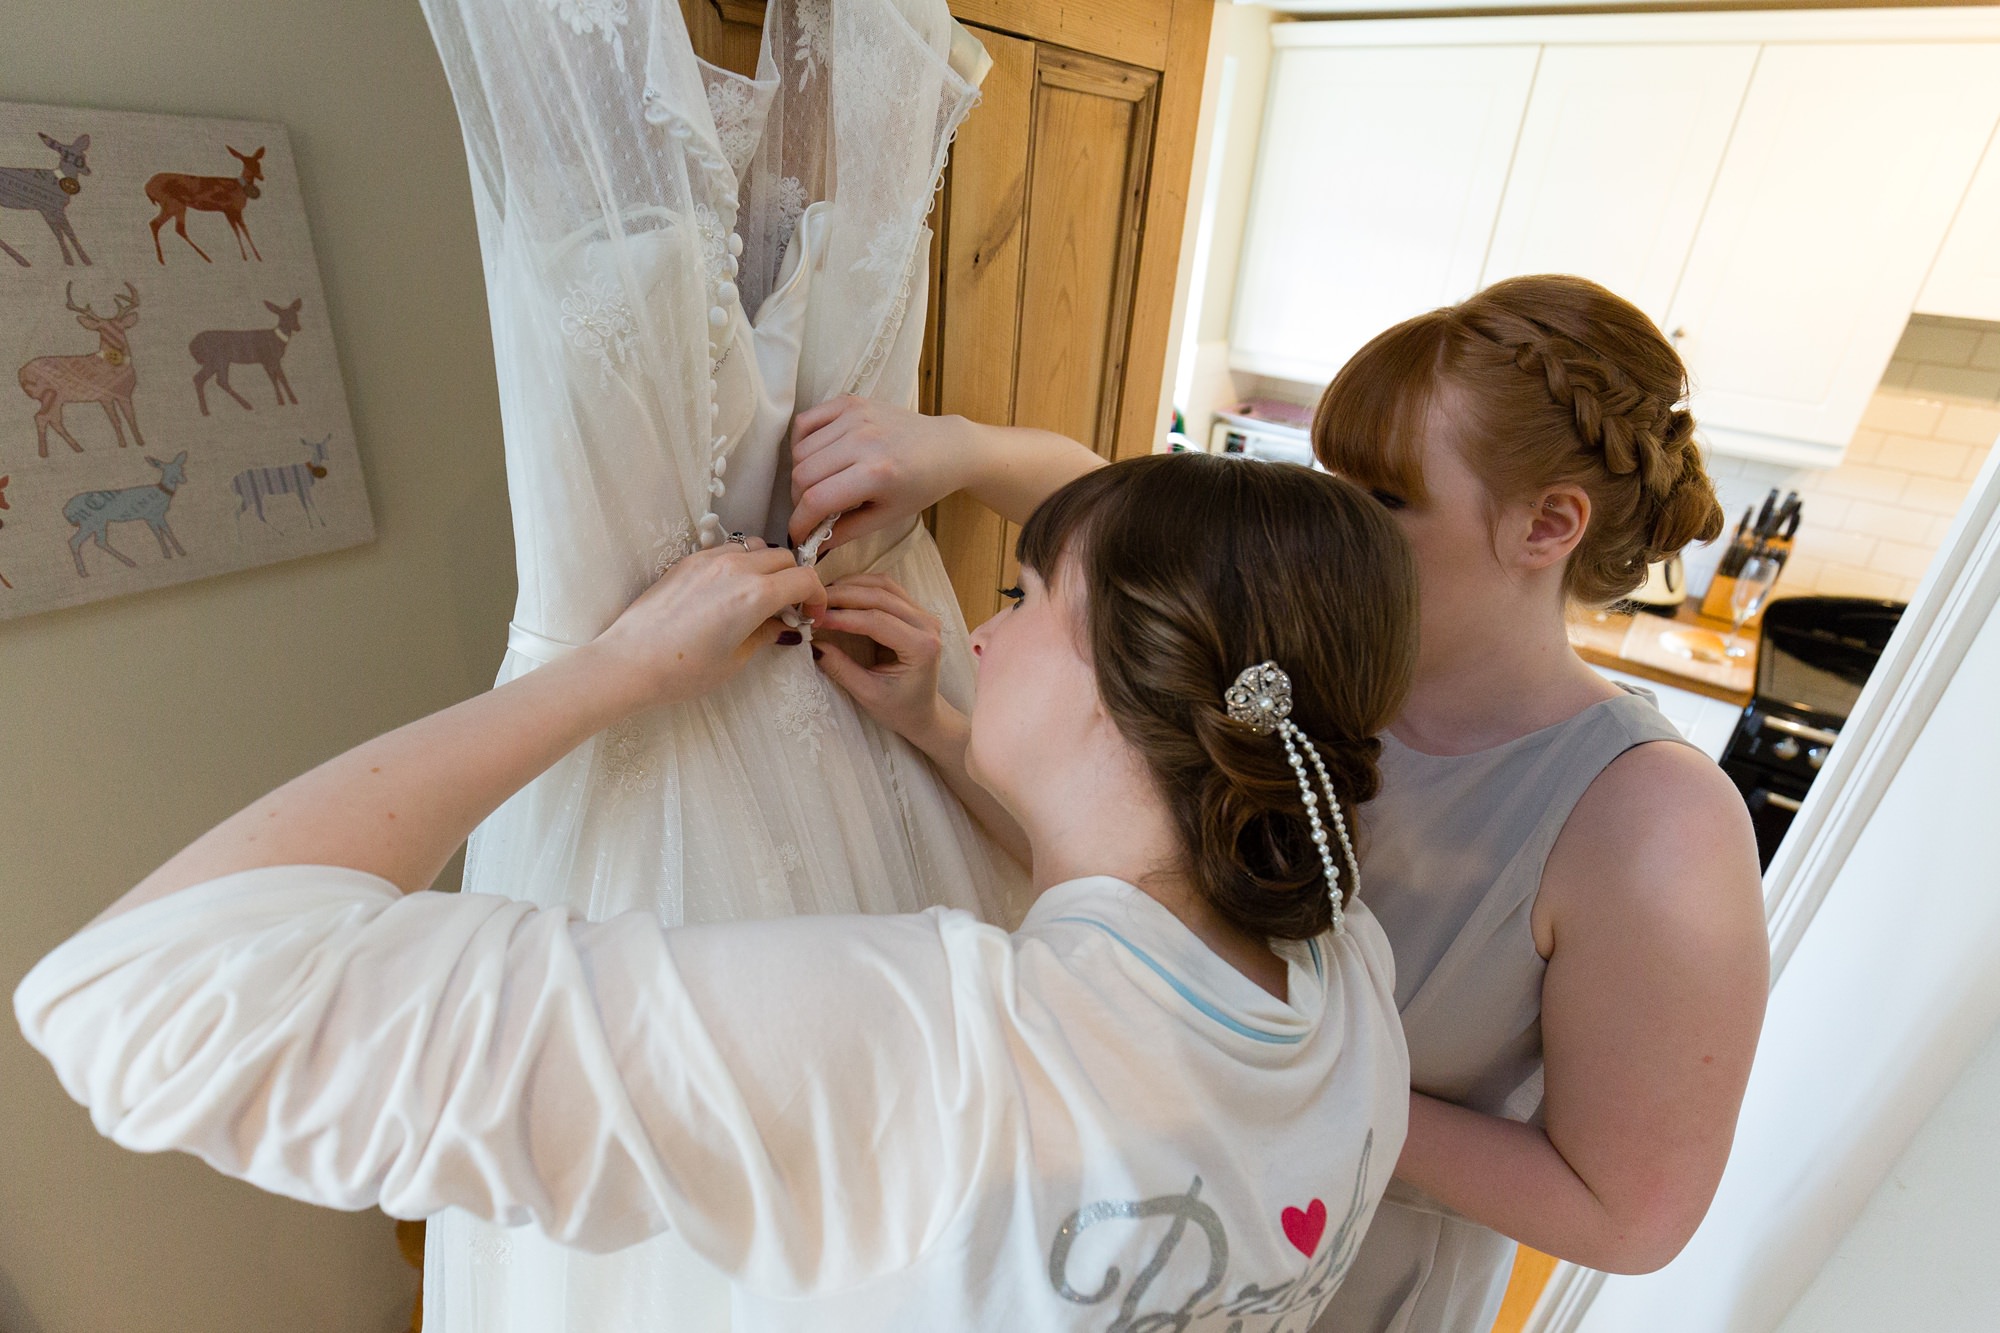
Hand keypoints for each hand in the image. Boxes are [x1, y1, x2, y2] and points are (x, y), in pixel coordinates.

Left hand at [585, 540, 825, 711]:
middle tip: (788, 608)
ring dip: (767, 567)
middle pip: (784, 558)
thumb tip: (782, 625)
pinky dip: (740, 563)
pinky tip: (728, 591)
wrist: (628, 662)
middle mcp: (736, 568)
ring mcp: (709, 560)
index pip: (805, 578)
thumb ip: (766, 634)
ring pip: (755, 547)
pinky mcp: (688, 561)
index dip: (817, 597)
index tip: (811, 616)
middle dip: (794, 581)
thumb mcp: (735, 660)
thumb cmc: (682, 671)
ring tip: (759, 595)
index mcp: (755, 595)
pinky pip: (727, 550)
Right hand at [788, 396, 980, 551]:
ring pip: (799, 450)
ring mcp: (855, 417)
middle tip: (810, 512)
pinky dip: (802, 442)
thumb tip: (811, 546)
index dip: (799, 523)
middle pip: (802, 475)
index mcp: (876, 473)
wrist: (946, 447)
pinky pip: (806, 422)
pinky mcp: (850, 402)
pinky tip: (816, 458)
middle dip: (798, 501)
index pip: (815, 500)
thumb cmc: (921, 485)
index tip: (797, 536)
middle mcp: (863, 440)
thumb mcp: (887, 516)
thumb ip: (845, 532)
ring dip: (800, 474)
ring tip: (817, 486)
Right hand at [813, 573, 952, 746]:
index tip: (815, 619)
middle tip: (812, 603)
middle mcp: (927, 625)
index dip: (843, 617)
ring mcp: (924, 614)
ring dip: (851, 586)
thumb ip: (841, 668)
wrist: (922, 713)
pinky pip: (887, 589)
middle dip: (843, 596)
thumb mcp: (867, 694)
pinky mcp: (915, 611)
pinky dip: (861, 587)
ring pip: (884, 585)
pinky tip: (840, 594)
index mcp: (922, 647)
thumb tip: (812, 644)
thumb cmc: (899, 708)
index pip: (878, 621)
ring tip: (822, 597)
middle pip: (881, 595)